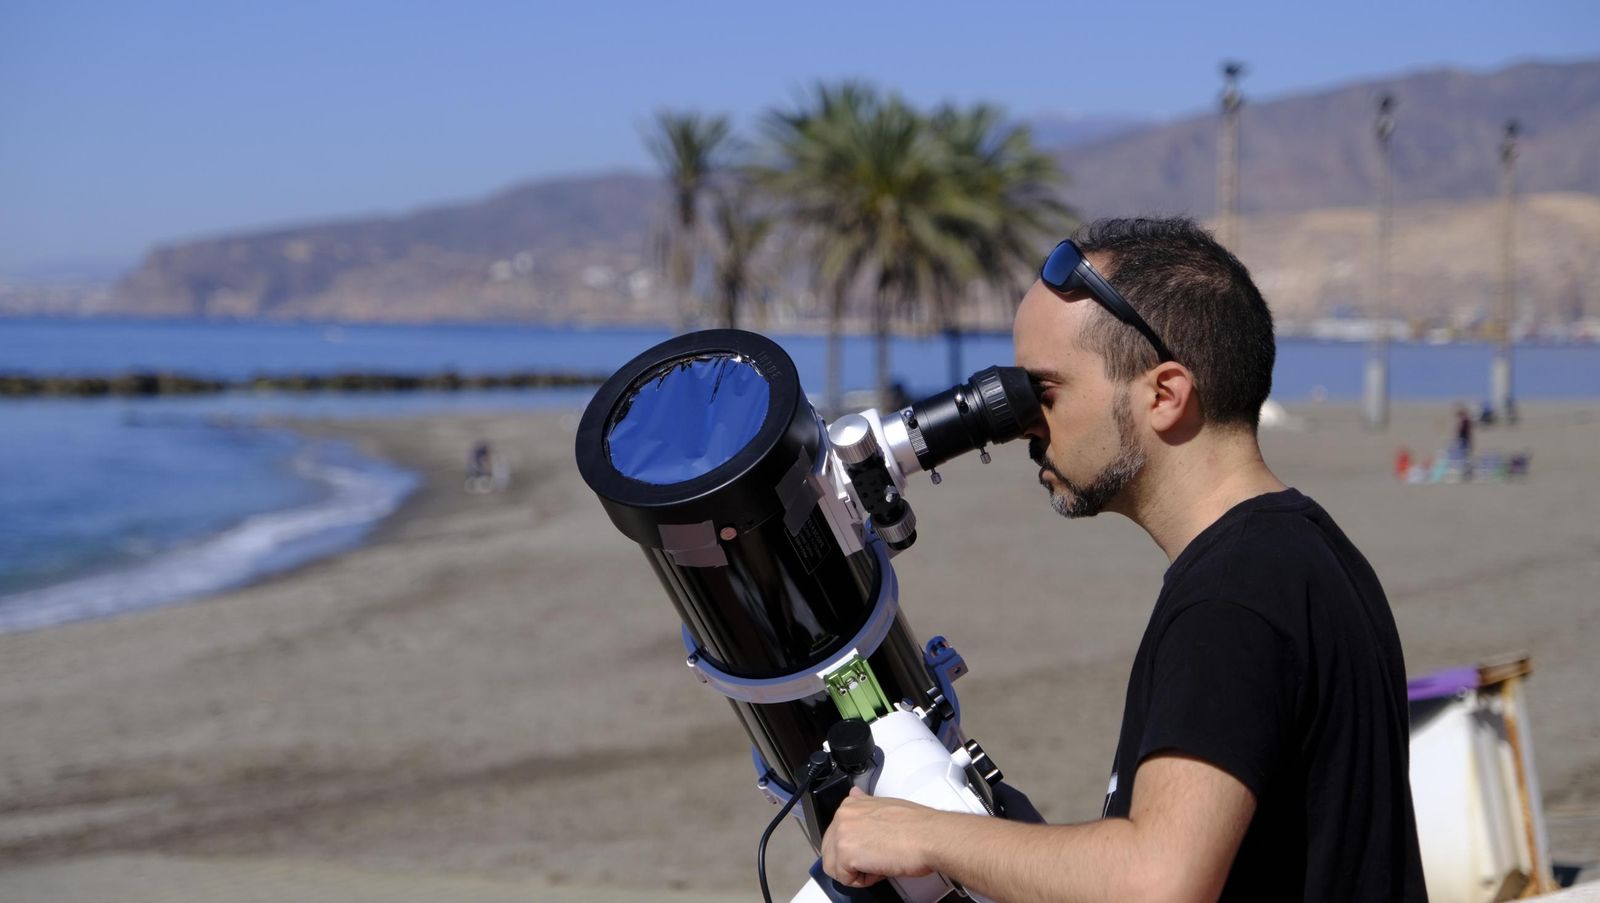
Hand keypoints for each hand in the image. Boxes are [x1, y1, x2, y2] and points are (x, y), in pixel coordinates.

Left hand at [820, 787, 944, 887]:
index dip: (856, 847)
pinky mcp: (846, 854)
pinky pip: (844, 878)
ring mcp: (842, 834)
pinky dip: (862, 881)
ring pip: (834, 867)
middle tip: (875, 859)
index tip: (871, 847)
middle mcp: (843, 816)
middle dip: (850, 861)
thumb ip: (864, 804)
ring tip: (878, 864)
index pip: (837, 834)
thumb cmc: (917, 826)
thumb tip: (855, 794)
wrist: (929, 836)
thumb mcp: (885, 805)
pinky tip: (880, 868)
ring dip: (855, 872)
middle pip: (831, 851)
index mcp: (851, 804)